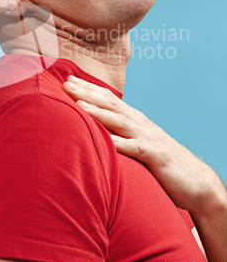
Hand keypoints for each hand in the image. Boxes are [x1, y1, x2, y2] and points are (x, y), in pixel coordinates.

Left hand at [62, 75, 220, 213]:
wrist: (196, 182)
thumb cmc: (161, 164)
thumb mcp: (138, 144)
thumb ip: (119, 135)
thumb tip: (94, 132)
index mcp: (134, 120)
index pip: (108, 98)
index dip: (88, 88)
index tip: (67, 79)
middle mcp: (140, 124)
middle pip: (110, 104)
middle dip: (87, 93)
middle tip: (66, 83)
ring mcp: (148, 138)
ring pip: (120, 122)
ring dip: (99, 113)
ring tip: (79, 106)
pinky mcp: (156, 156)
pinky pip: (135, 149)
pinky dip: (119, 143)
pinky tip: (104, 140)